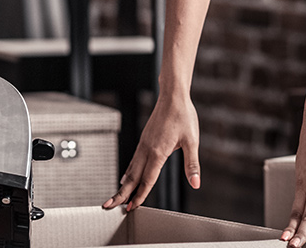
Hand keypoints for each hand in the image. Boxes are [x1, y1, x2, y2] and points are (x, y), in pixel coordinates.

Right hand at [103, 92, 200, 210]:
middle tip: (108, 205)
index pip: (147, 180)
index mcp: (158, 152)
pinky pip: (133, 160)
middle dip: (121, 193)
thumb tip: (196, 184)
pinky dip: (128, 172)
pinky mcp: (144, 140)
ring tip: (116, 196)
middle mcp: (146, 150)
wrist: (172, 97)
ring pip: (130, 169)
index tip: (130, 208)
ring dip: (123, 184)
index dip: (139, 196)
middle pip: (132, 177)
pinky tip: (127, 177)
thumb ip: (192, 165)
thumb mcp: (192, 142)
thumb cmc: (183, 117)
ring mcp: (143, 145)